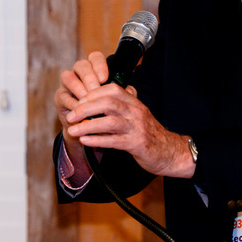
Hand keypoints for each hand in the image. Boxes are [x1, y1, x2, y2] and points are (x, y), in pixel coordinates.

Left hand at [57, 55, 194, 179]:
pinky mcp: (137, 144)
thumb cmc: (150, 134)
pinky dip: (97, 140)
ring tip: (73, 130)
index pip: (112, 90)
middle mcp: (136, 112)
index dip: (93, 94)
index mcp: (135, 103)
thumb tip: (101, 97)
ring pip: (109, 121)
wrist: (171, 152)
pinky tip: (85, 141)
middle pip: (108, 103)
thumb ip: (122, 105)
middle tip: (71, 116)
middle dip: (85, 108)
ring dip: (88, 125)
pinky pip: (114, 140)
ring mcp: (137, 128)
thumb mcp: (137, 114)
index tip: (79, 101)